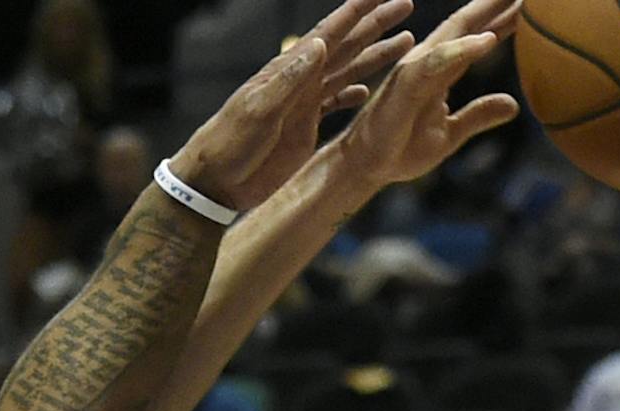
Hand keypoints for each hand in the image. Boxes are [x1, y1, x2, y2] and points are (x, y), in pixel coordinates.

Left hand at [173, 0, 419, 214]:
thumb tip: (318, 43)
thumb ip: (289, 81)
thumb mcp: (258, 112)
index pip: (329, 32)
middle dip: (376, 23)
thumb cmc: (228, 145)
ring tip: (406, 40)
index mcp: (290, 71)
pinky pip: (333, 104)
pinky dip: (352, 95)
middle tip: (406, 3)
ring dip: (374, 56)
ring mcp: (303, 104)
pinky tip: (368, 91)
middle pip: (346, 44)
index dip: (356, 9)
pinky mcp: (302, 128)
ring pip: (347, 71)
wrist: (213, 183)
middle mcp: (300, 81)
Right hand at [333, 0, 521, 192]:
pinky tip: (487, 41)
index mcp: (442, 70)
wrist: (366, 168)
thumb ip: (478, 115)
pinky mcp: (406, 83)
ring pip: (456, 33)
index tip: (534, 7)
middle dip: (498, 3)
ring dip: (486, 14)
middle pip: (469, 23)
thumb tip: (513, 106)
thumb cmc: (400, 150)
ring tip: (517, 0)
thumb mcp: (449, 135)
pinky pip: (438, 62)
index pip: (478, 37)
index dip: (505, 19)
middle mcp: (430, 61)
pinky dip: (462, 50)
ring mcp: (417, 69)